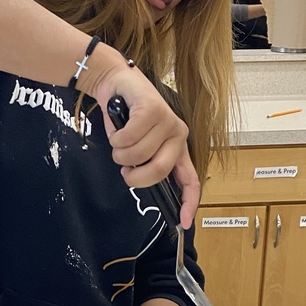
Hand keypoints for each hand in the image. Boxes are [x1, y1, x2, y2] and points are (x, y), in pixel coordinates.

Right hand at [83, 50, 199, 227]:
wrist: (115, 83)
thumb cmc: (126, 117)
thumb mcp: (138, 146)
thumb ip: (145, 164)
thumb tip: (140, 182)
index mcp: (177, 148)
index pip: (191, 180)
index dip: (189, 203)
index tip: (184, 223)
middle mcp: (178, 135)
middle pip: (157, 170)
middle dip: (133, 176)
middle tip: (125, 169)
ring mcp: (167, 120)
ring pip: (137, 154)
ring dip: (119, 153)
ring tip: (119, 141)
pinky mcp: (153, 108)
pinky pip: (128, 137)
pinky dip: (116, 137)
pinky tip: (118, 126)